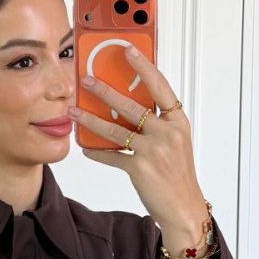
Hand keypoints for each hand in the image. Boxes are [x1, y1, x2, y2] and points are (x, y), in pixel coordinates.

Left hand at [69, 46, 207, 244]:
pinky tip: (86, 147)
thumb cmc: (177, 175)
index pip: (160, 86)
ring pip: (115, 128)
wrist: (183, 207)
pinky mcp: (139, 168)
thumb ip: (157, 123)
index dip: (144, 66)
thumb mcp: (174, 142)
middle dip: (105, 90)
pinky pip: (111, 155)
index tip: (128, 50)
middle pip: (131, 104)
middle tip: (86, 80)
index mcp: (177, 122)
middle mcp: (167, 133)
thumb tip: (128, 105)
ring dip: (91, 119)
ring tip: (74, 111)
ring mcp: (153, 151)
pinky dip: (97, 151)